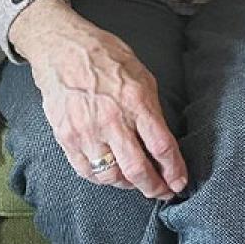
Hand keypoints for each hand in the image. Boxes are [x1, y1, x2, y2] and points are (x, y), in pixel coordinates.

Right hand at [9, 0, 186, 199]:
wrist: (64, 50)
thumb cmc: (108, 58)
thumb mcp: (142, 76)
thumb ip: (152, 110)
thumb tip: (161, 140)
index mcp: (137, 102)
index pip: (162, 146)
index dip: (174, 169)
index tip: (180, 182)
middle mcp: (112, 121)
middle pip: (137, 170)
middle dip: (155, 188)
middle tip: (164, 193)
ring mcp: (86, 132)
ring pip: (111, 176)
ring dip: (129, 185)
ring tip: (139, 182)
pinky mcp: (66, 138)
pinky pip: (87, 171)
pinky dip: (104, 179)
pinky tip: (113, 176)